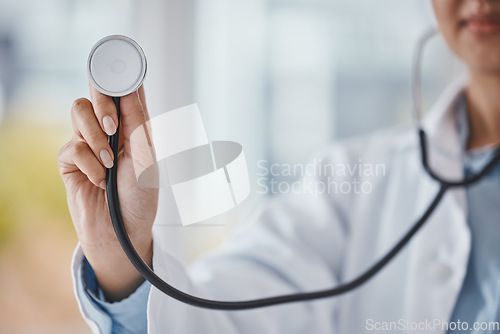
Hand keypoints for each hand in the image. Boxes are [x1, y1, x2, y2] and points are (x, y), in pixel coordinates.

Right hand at [58, 84, 157, 300]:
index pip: (126, 93)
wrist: (123, 234)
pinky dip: (88, 163)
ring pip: (78, 112)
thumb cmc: (141, 199)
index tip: (122, 64)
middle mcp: (110, 132)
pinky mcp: (71, 162)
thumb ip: (137, 125)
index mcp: (134, 128)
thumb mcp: (147, 160)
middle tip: (111, 123)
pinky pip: (71, 146)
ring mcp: (89, 145)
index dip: (122, 76)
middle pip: (96, 93)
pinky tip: (99, 180)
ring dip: (95, 137)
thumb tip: (131, 89)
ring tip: (110, 162)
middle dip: (102, 102)